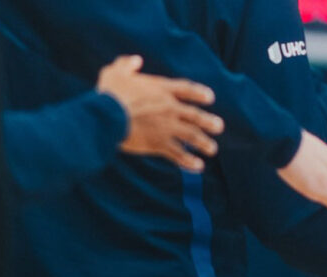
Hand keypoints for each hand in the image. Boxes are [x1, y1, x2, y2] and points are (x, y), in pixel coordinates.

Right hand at [96, 55, 223, 172]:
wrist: (107, 117)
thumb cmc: (109, 94)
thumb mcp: (115, 72)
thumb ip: (126, 64)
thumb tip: (136, 60)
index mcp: (161, 89)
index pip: (186, 89)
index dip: (199, 93)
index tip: (210, 98)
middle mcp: (169, 108)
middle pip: (195, 115)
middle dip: (208, 122)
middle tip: (219, 127)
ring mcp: (166, 127)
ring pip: (192, 136)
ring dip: (204, 143)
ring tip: (212, 149)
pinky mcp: (159, 144)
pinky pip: (178, 154)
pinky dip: (188, 161)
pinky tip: (198, 166)